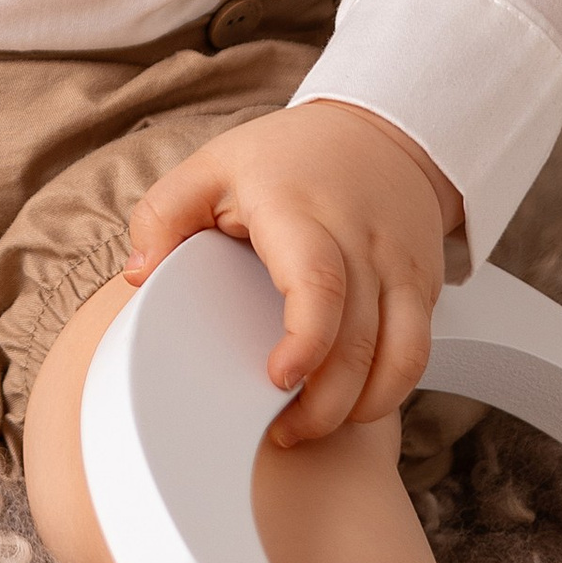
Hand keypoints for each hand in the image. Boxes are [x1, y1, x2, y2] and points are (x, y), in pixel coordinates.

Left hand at [122, 97, 458, 443]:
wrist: (380, 132)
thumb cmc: (290, 158)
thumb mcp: (214, 165)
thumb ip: (163, 214)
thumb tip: (138, 275)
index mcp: (302, 213)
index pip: (318, 284)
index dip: (305, 343)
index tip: (278, 382)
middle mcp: (361, 242)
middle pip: (361, 341)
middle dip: (326, 404)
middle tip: (285, 430)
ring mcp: (401, 266)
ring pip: (403, 355)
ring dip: (364, 405)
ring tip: (318, 422)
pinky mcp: (424, 287)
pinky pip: (417, 351)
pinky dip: (390, 388)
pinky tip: (352, 400)